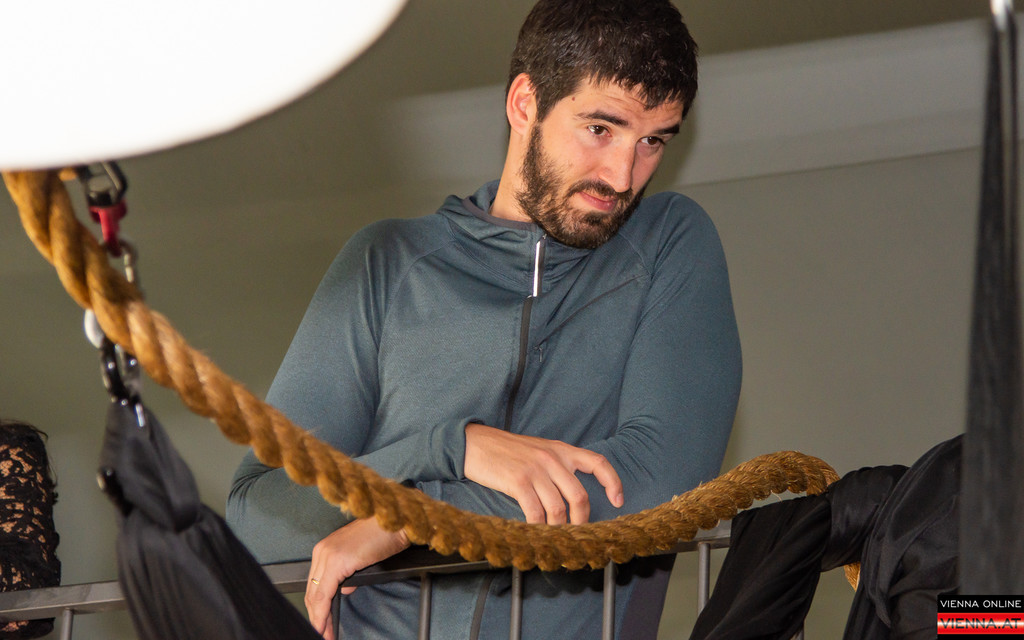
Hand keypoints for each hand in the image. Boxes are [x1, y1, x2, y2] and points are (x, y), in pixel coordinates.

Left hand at [305, 518, 409, 639]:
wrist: (395, 522)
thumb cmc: (383, 534)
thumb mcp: (360, 557)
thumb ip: (348, 573)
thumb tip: (344, 588)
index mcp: (326, 549)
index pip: (315, 584)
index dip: (316, 608)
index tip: (320, 624)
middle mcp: (322, 551)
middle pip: (311, 592)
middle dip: (315, 617)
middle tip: (322, 634)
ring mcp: (328, 555)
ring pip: (315, 595)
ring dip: (319, 618)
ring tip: (325, 633)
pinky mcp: (337, 562)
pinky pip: (324, 594)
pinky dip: (322, 613)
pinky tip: (325, 624)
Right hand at [464, 423, 622, 524]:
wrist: (475, 443)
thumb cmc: (507, 451)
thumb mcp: (539, 450)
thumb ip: (558, 467)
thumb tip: (574, 496)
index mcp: (561, 450)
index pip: (598, 462)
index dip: (613, 482)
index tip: (618, 501)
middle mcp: (553, 458)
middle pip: (579, 496)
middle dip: (581, 521)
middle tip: (575, 533)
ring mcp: (536, 470)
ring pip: (559, 509)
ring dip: (559, 529)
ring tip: (554, 537)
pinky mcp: (518, 482)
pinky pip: (536, 512)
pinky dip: (538, 528)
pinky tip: (535, 533)